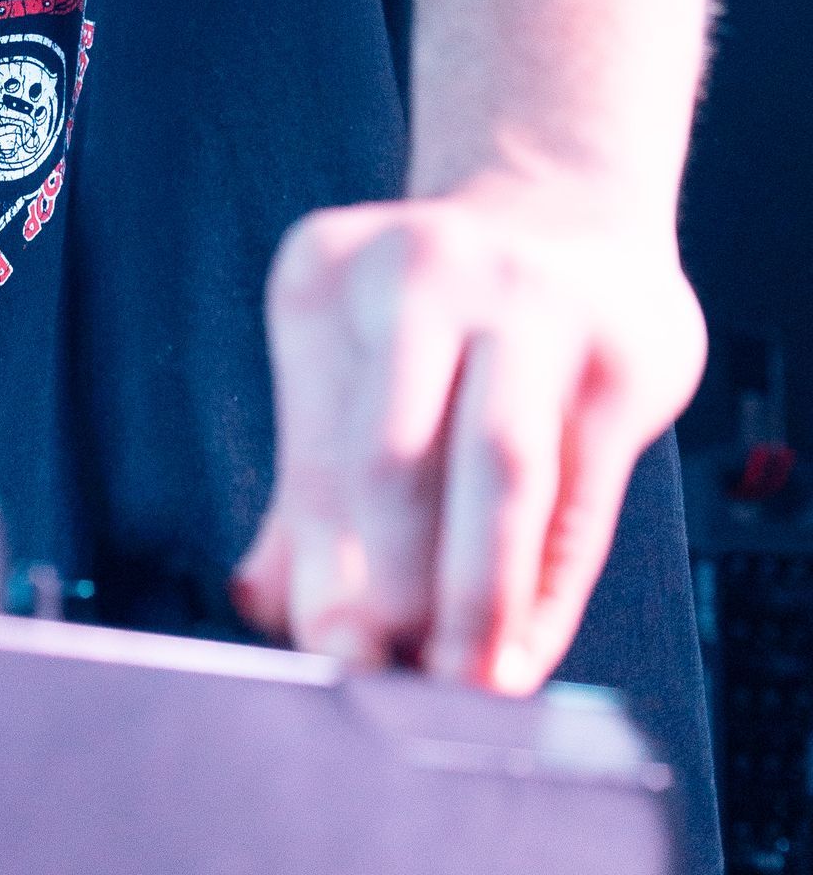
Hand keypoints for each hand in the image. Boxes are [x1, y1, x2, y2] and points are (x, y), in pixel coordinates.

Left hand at [231, 183, 706, 690]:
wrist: (564, 206)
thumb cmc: (441, 314)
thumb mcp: (352, 361)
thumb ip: (312, 483)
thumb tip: (269, 606)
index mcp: (327, 275)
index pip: (315, 448)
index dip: (322, 569)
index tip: (331, 654)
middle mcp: (422, 270)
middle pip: (393, 459)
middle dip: (392, 589)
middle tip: (395, 677)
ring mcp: (528, 301)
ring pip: (496, 470)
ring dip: (478, 595)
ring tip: (466, 680)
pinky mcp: (618, 349)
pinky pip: (579, 491)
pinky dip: (546, 586)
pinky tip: (524, 643)